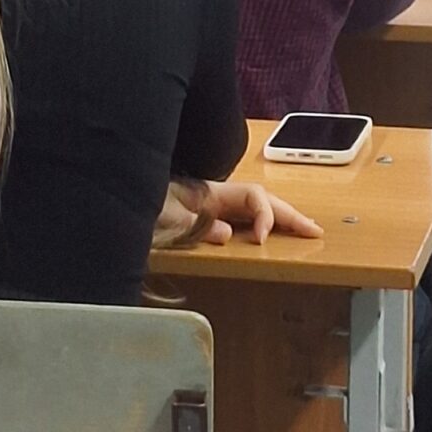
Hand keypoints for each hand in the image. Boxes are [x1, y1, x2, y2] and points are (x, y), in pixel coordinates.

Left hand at [153, 178, 322, 249]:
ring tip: (306, 230)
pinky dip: (264, 222)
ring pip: (255, 205)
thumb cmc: (138, 207)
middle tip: (315, 231)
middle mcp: (214, 195)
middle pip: (261, 198)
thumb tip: (228, 233)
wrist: (116, 198)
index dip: (266, 215)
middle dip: (289, 214)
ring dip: (281, 216)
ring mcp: (211, 205)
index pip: (253, 196)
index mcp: (209, 192)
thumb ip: (193, 226)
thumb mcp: (162, 218)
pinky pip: (243, 216)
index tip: (263, 241)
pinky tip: (274, 233)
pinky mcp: (204, 217)